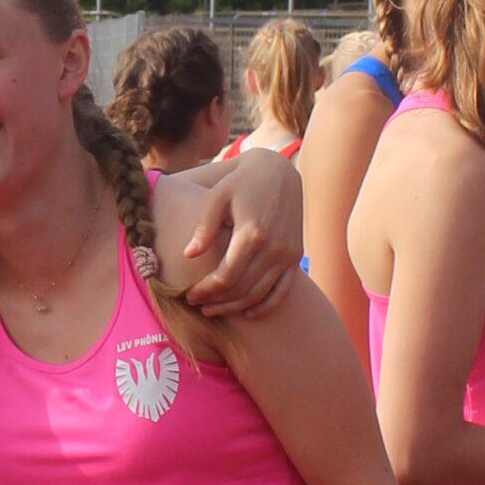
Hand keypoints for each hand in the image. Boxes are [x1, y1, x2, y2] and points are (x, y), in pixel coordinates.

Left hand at [177, 147, 302, 319]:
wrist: (279, 171)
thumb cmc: (240, 182)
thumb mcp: (217, 197)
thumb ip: (204, 227)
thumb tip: (188, 255)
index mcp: (252, 232)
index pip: (226, 276)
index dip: (205, 290)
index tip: (189, 295)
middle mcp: (274, 247)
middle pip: (241, 289)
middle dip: (216, 301)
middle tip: (197, 304)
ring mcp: (287, 254)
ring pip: (259, 294)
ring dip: (235, 307)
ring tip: (213, 309)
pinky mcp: (295, 255)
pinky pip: (282, 290)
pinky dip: (265, 306)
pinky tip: (247, 313)